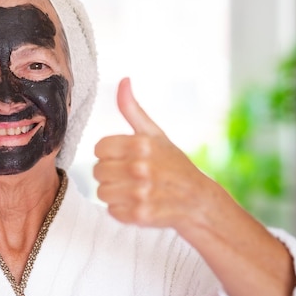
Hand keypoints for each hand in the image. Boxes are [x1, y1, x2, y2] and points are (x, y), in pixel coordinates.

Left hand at [93, 77, 214, 231]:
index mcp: (141, 144)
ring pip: (102, 192)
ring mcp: (141, 192)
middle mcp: (140, 168)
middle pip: (98, 171)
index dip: (110, 154)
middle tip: (131, 176)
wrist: (198, 201)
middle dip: (111, 174)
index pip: (99, 148)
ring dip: (115, 193)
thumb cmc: (173, 164)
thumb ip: (132, 109)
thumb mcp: (155, 134)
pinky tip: (138, 204)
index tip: (125, 158)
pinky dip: (122, 211)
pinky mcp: (141, 215)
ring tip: (134, 190)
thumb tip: (123, 80)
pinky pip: (112, 211)